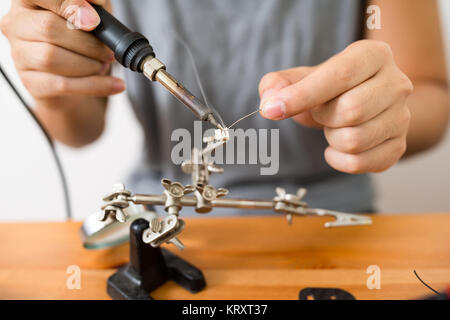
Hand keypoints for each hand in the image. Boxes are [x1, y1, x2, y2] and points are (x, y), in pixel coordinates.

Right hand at [0, 0, 124, 100]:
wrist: (77, 74)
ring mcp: (21, 55)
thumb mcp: (94, 14)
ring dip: (89, 65)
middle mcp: (18, 24)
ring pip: (51, 58)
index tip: (94, 21)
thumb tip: (95, 3)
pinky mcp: (31, 82)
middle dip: (87, 43)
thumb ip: (96, 6)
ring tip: (103, 65)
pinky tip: (113, 85)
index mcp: (30, 1)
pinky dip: (95, 85)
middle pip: (48, 28)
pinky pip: (62, 85)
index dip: (69, 6)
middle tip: (107, 51)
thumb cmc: (82, 37)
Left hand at [259, 40, 412, 173]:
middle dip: (323, 117)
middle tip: (320, 112)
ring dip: (331, 138)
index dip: (302, 95)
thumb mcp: (302, 77)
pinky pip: (360, 163)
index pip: (340, 75)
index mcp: (373, 55)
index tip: (272, 110)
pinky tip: (336, 147)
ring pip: (355, 140)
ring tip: (333, 126)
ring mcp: (402, 117)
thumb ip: (278, 84)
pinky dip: (338, 160)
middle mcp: (397, 83)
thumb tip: (270, 102)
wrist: (362, 103)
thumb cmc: (329, 89)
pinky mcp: (399, 146)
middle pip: (352, 111)